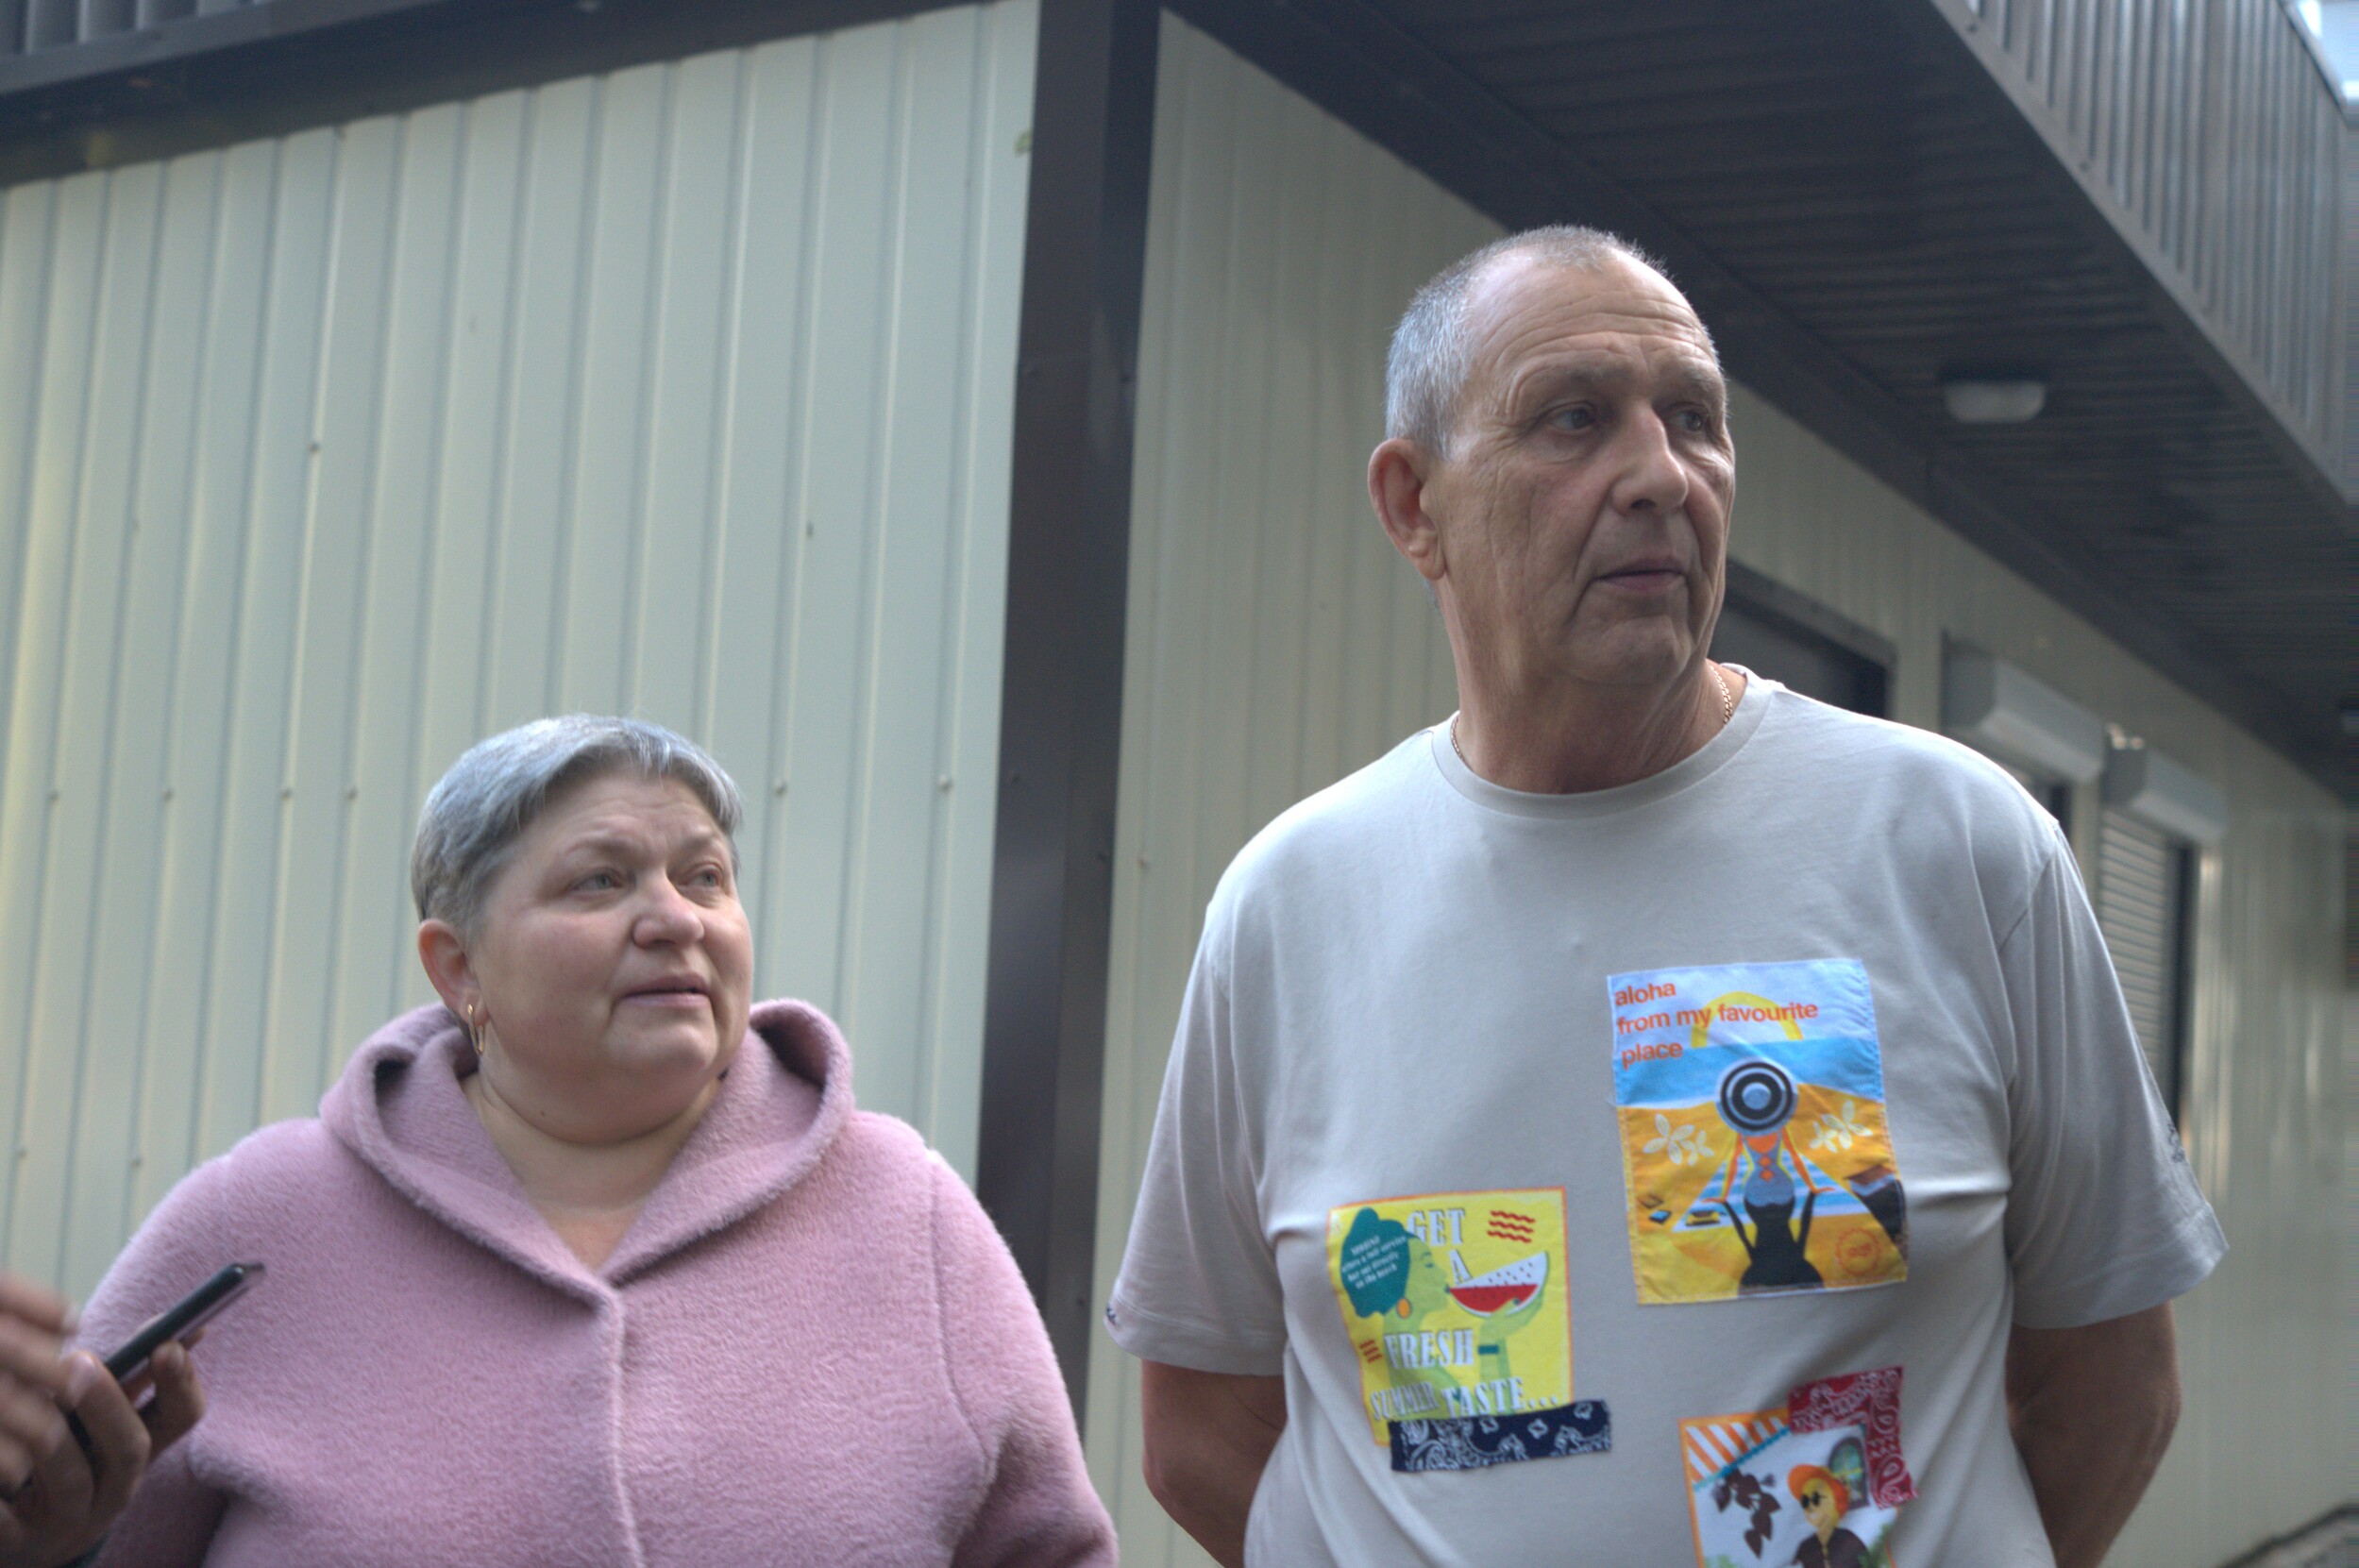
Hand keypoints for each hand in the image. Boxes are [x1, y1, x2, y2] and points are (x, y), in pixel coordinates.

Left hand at [0, 1274, 204, 1567]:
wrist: (23, 1539)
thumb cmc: (61, 1462)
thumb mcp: (95, 1426)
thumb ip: (119, 1384)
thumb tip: (161, 1326)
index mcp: (137, 1450)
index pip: (182, 1415)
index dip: (181, 1382)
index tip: (166, 1345)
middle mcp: (115, 1488)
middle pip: (131, 1448)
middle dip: (109, 1403)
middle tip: (80, 1360)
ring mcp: (70, 1520)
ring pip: (73, 1479)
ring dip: (54, 1437)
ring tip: (31, 1398)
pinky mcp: (22, 1541)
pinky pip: (12, 1516)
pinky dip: (5, 1490)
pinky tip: (2, 1449)